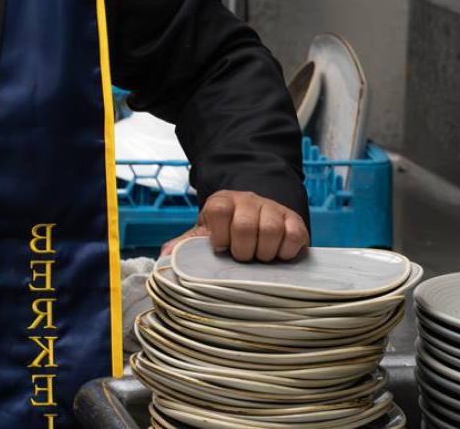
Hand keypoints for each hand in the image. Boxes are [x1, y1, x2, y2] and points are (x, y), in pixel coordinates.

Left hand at [161, 191, 307, 261]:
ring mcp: (273, 208)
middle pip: (245, 225)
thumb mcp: (206, 234)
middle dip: (242, 250)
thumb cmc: (226, 232)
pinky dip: (286, 250)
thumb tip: (165, 255)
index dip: (219, 234)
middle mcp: (248, 200)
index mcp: (222, 201)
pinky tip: (279, 255)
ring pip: (271, 230)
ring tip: (259, 258)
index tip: (221, 248)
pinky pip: (294, 235)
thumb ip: (187, 244)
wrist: (255, 218)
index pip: (219, 210)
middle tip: (241, 258)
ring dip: (264, 253)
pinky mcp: (294, 220)